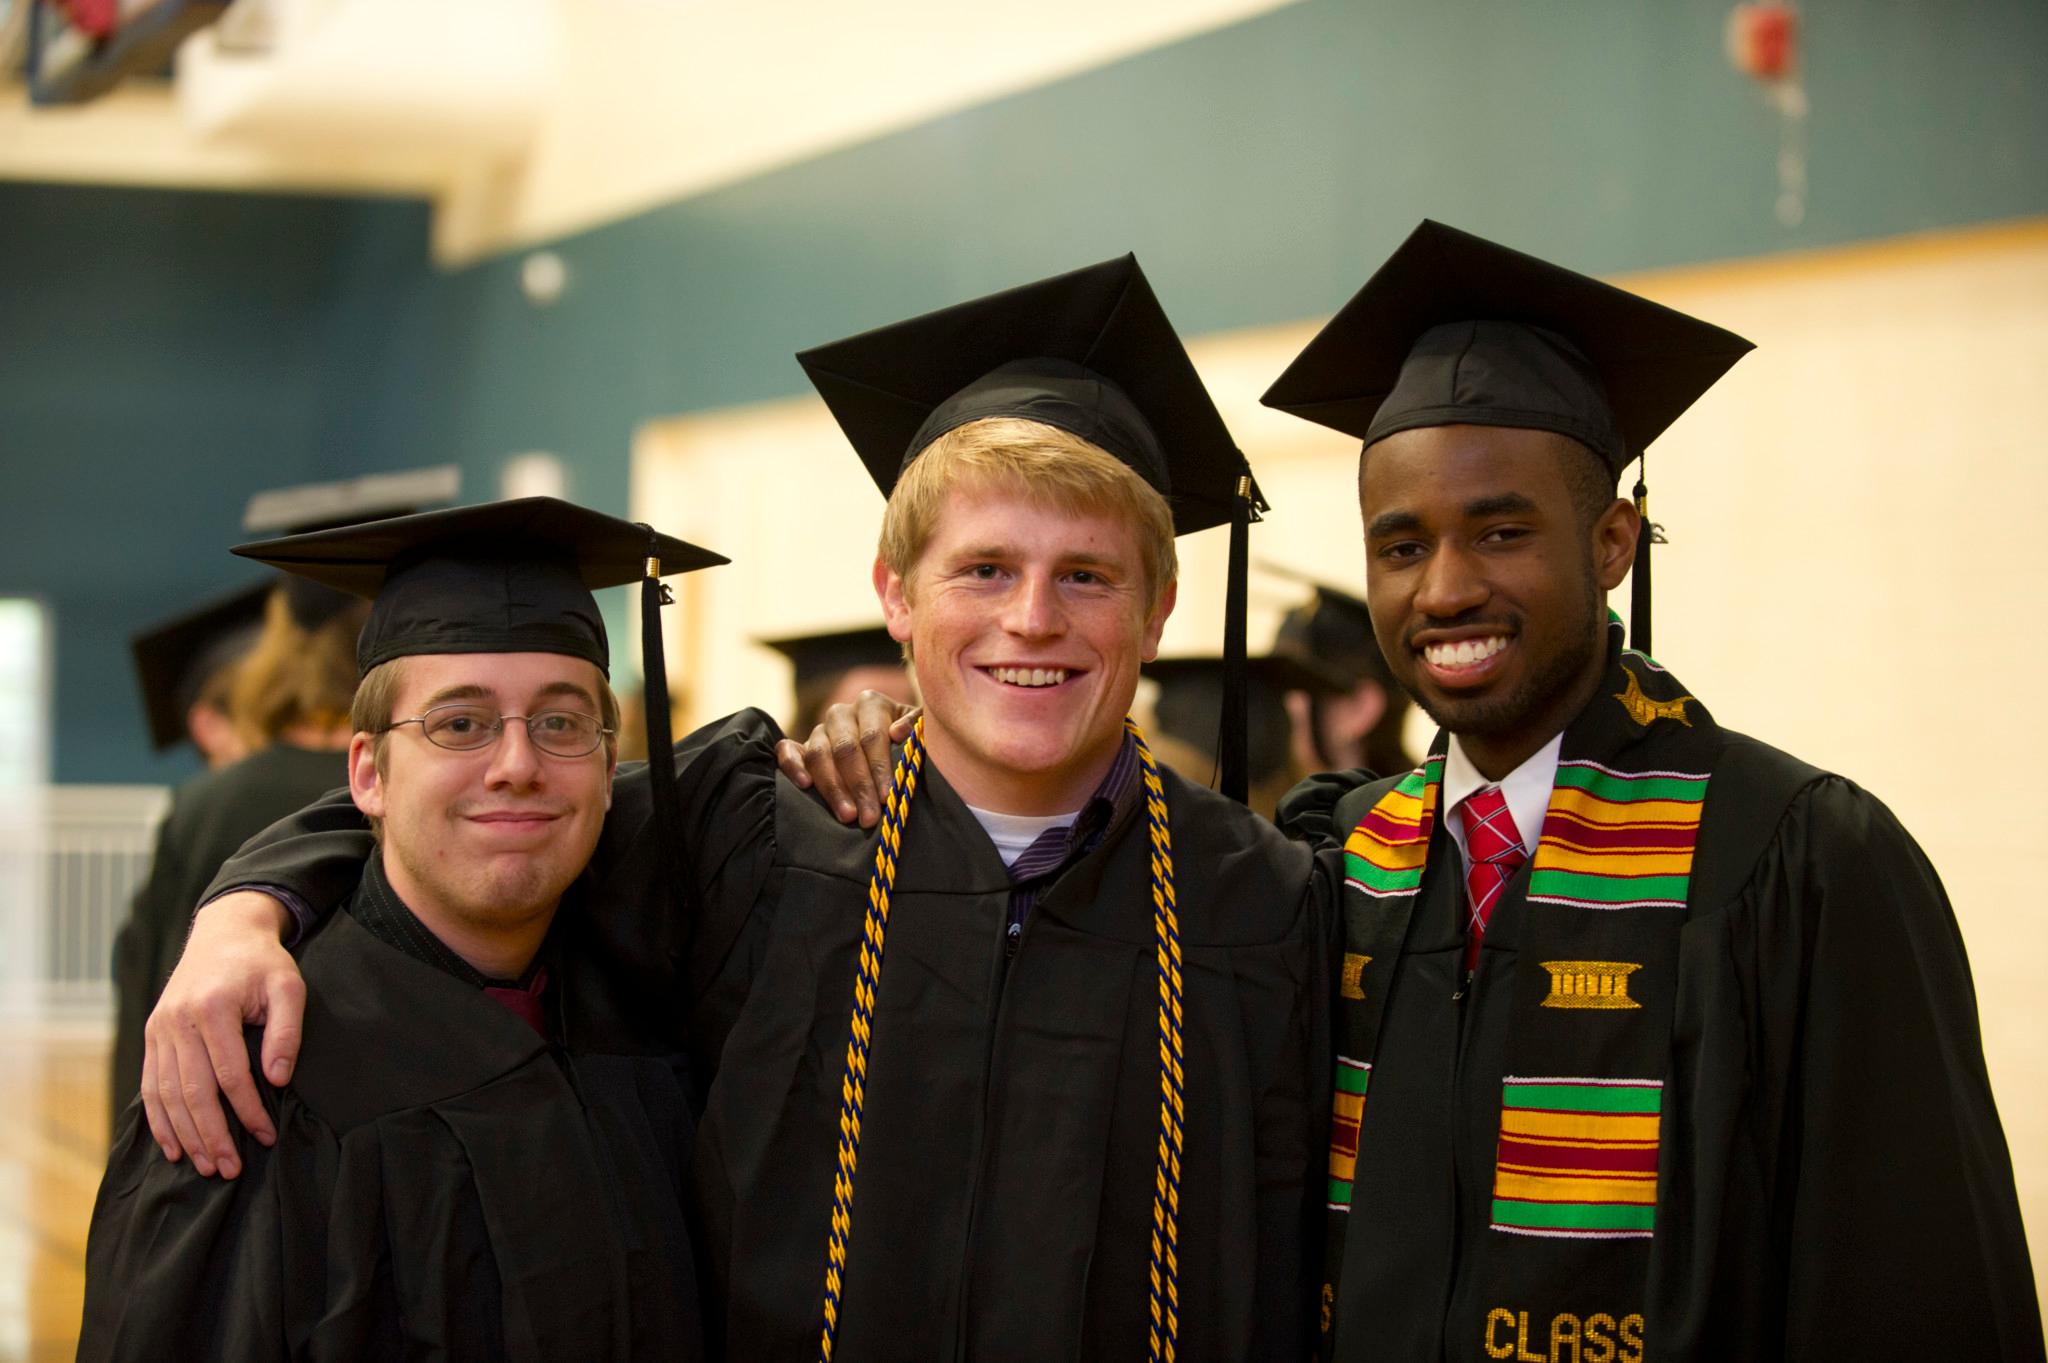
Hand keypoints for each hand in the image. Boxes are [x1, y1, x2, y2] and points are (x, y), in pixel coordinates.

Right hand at [141, 891, 304, 1178]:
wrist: (224, 934)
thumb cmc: (262, 964)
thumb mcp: (288, 987)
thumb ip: (286, 1032)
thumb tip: (276, 1079)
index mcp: (212, 1008)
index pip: (229, 1074)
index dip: (247, 1110)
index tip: (265, 1136)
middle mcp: (177, 1021)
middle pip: (191, 1091)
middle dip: (211, 1135)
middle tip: (230, 1169)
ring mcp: (159, 1030)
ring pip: (166, 1094)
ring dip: (185, 1135)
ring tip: (206, 1166)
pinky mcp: (152, 1036)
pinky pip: (150, 1086)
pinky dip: (159, 1120)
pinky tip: (173, 1146)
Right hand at [774, 690, 917, 827]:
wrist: (891, 749)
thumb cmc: (911, 743)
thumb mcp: (923, 731)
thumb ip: (918, 727)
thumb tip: (897, 732)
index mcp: (872, 704)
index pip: (872, 736)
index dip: (880, 768)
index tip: (887, 797)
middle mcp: (842, 713)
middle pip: (845, 749)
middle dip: (859, 786)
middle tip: (869, 817)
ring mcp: (819, 729)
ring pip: (818, 754)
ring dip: (832, 788)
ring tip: (847, 816)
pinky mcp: (799, 746)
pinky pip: (787, 751)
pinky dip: (792, 766)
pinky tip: (804, 786)